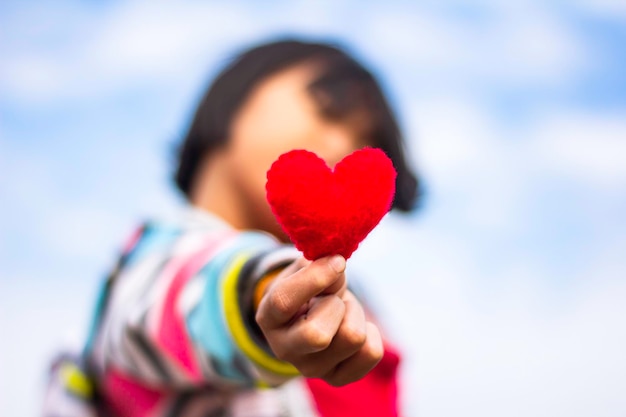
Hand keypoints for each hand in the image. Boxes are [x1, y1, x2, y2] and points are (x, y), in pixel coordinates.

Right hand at [255, 255, 382, 385]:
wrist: (312, 316)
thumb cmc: (308, 290)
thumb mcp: (305, 271)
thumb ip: (317, 265)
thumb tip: (337, 266)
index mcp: (269, 318)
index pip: (283, 302)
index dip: (314, 278)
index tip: (337, 262)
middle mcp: (285, 350)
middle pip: (318, 335)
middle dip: (335, 306)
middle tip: (333, 298)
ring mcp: (311, 369)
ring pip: (352, 338)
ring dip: (354, 314)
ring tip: (343, 311)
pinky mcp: (337, 378)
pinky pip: (371, 353)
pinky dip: (371, 333)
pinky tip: (352, 326)